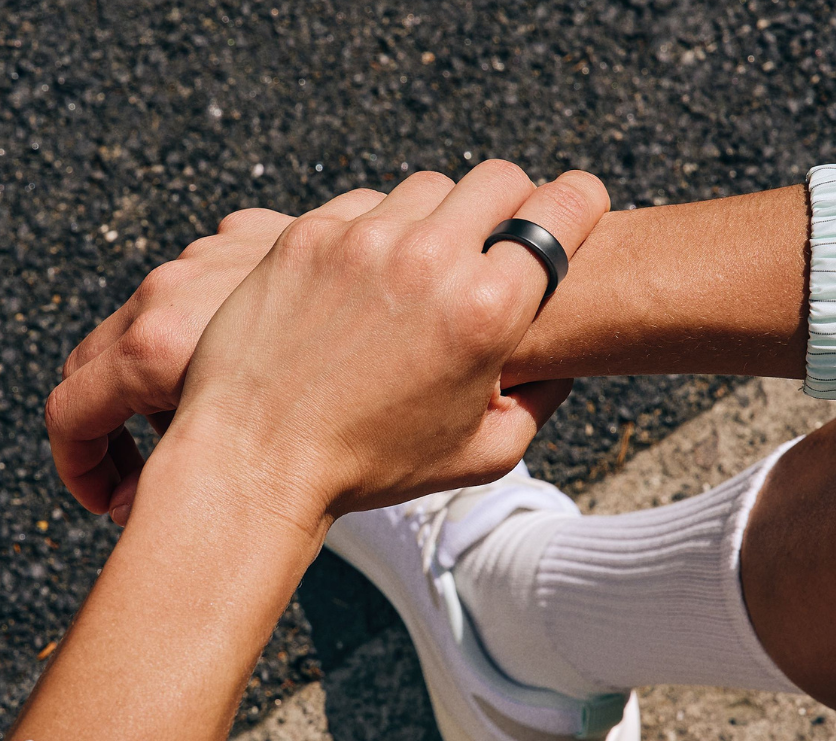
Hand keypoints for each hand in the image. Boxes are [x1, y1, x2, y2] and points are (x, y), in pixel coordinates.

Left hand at [49, 161, 609, 524]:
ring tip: (421, 268)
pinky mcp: (309, 233)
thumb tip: (561, 364)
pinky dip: (375, 229)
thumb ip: (539, 402)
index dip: (581, 205)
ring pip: (429, 187)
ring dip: (437, 217)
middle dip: (509, 203)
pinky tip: (364, 277)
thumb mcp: (480, 455)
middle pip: (500, 179)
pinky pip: (364, 204)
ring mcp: (365, 238)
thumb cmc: (369, 466)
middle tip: (494, 239)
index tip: (576, 209)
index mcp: (490, 310)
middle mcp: (433, 258)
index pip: (564, 209)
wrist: (255, 458)